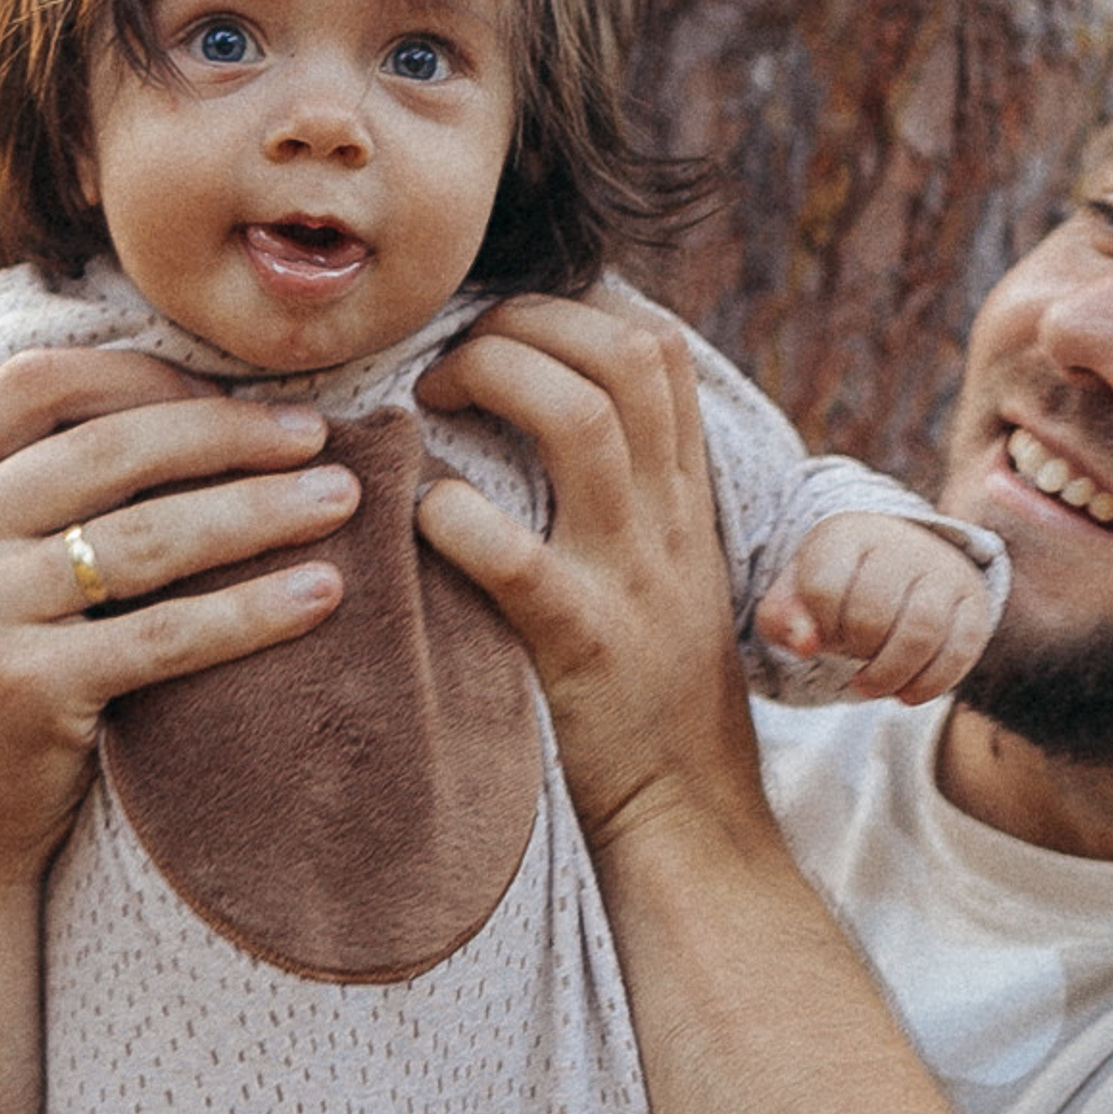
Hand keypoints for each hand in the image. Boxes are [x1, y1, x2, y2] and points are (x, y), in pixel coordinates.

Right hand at [0, 347, 355, 916]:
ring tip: (340, 504)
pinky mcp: (22, 691)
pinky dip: (253, 610)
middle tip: (317, 437)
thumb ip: (24, 486)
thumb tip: (176, 397)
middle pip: (109, 448)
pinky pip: (167, 635)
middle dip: (228, 433)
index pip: (41, 384)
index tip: (230, 393)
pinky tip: (319, 595)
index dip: (146, 376)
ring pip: (149, 537)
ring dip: (261, 511)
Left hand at [412, 292, 767, 855]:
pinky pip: (515, 558)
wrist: (690, 806)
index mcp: (685, 497)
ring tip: (429, 401)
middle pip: (623, 355)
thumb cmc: (654, 685)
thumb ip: (630, 491)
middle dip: (524, 324)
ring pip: (582, 421)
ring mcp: (630, 577)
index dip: (575, 307)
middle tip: (448, 357)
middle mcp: (667, 520)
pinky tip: (422, 513)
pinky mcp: (582, 643)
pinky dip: (455, 517)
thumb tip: (552, 407)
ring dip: (493, 379)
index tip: (503, 325)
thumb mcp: (668, 568)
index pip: (657, 349)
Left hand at [755, 512, 995, 702]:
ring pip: (920, 633)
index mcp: (847, 534)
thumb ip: (783, 619)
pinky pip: (960, 650)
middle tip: (849, 656)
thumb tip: (806, 645)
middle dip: (854, 650)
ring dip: (889, 675)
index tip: (823, 630)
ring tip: (870, 686)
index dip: (819, 626)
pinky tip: (905, 695)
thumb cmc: (837, 585)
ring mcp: (943, 570)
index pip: (824, 589)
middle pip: (873, 615)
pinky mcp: (974, 600)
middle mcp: (901, 543)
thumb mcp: (795, 595)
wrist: (897, 561)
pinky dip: (929, 685)